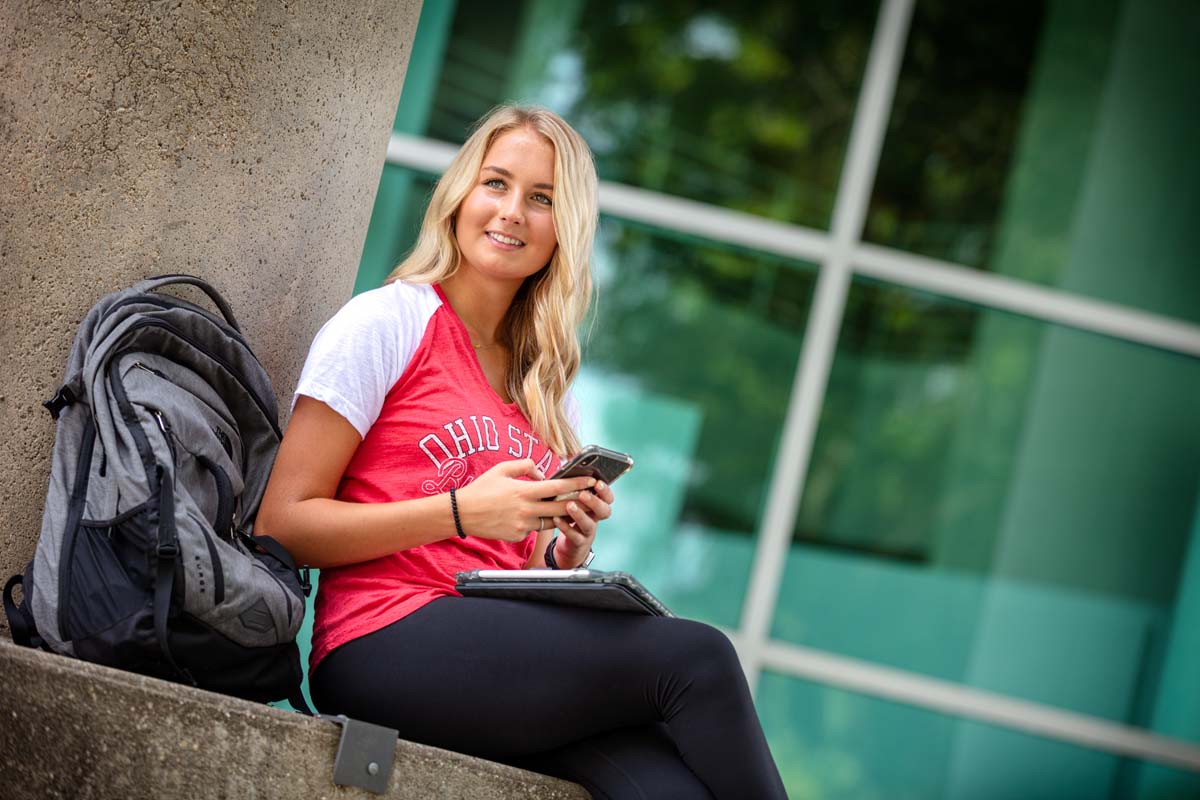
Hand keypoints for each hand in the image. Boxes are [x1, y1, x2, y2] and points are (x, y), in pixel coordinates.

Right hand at [454, 459, 595, 541]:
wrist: (461, 514)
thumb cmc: (481, 489)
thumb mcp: (502, 469)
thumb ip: (525, 466)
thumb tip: (542, 473)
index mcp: (524, 491)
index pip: (558, 487)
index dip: (577, 484)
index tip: (591, 480)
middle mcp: (526, 510)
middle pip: (561, 507)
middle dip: (578, 502)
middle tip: (590, 496)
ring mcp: (523, 525)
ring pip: (551, 520)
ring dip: (559, 513)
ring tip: (568, 505)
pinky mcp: (518, 536)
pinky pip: (535, 528)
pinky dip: (538, 521)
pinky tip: (533, 515)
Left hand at [552, 480, 613, 567]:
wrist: (572, 544)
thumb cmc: (572, 514)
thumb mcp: (575, 500)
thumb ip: (574, 488)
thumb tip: (567, 468)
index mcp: (597, 505)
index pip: (608, 498)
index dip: (605, 491)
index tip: (597, 482)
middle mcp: (595, 518)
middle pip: (604, 511)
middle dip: (595, 502)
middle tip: (583, 494)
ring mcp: (588, 531)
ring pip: (588, 524)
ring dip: (579, 514)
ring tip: (569, 505)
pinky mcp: (578, 542)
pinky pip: (574, 536)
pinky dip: (565, 527)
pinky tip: (556, 518)